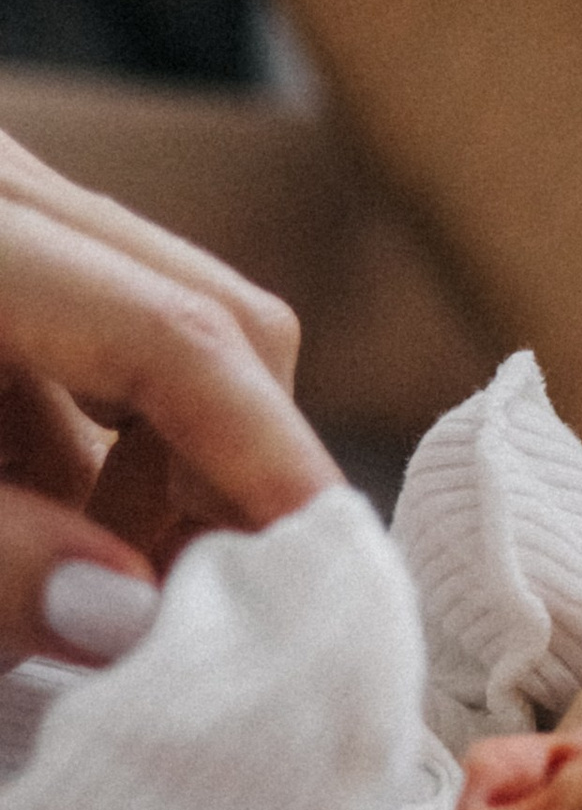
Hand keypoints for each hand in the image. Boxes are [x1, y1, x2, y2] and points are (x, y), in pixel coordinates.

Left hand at [0, 132, 337, 667]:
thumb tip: (129, 617)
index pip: (179, 337)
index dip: (266, 469)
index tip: (321, 591)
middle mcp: (7, 191)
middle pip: (209, 322)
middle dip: (221, 477)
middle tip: (172, 617)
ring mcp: (7, 209)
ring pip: (158, 337)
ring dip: (148, 474)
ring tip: (71, 593)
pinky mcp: (1, 245)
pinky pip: (83, 342)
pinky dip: (82, 447)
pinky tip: (26, 527)